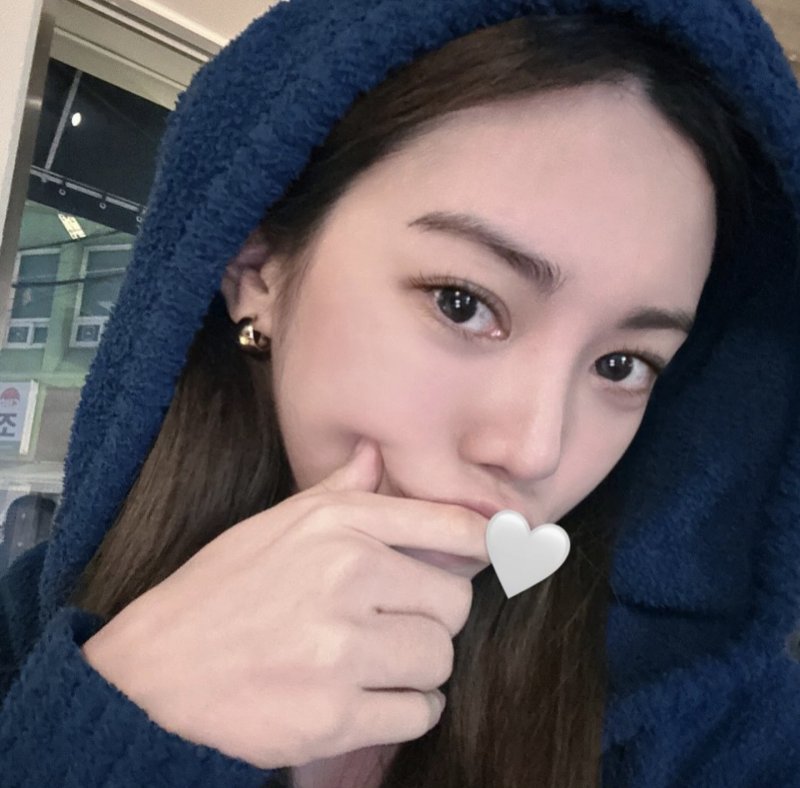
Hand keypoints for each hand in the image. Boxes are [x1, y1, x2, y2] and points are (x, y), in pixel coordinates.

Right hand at [80, 439, 488, 768]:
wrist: (157, 669)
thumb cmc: (222, 589)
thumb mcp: (278, 523)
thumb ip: (341, 491)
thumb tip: (378, 452)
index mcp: (337, 526)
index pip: (452, 527)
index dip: (490, 543)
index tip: (501, 553)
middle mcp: (346, 577)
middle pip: (454, 603)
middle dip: (434, 616)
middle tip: (398, 621)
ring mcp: (341, 649)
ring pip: (440, 659)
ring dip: (419, 666)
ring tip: (376, 661)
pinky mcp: (334, 715)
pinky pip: (419, 711)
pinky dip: (406, 708)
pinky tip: (369, 696)